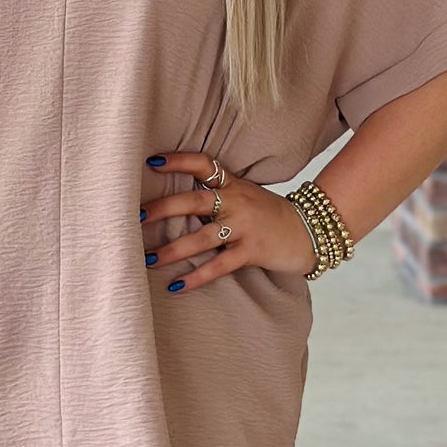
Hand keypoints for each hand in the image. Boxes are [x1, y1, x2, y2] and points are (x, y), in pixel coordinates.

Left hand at [142, 152, 317, 293]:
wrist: (309, 231)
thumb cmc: (268, 215)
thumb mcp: (244, 195)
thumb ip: (215, 195)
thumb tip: (174, 202)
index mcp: (232, 184)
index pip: (203, 163)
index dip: (179, 160)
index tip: (152, 161)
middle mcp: (236, 201)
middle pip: (194, 200)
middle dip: (164, 207)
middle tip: (136, 215)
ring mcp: (244, 226)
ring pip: (202, 237)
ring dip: (172, 249)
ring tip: (148, 258)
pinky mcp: (252, 251)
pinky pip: (219, 265)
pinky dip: (196, 277)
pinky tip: (176, 285)